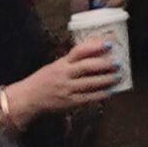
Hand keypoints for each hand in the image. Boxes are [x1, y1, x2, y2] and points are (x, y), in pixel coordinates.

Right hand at [5, 39, 120, 123]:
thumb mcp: (56, 65)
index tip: (109, 44)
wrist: (30, 98)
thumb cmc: (45, 79)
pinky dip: (100, 95)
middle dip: (104, 64)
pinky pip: (88, 98)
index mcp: (62, 63)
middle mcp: (64, 74)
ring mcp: (67, 89)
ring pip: (90, 83)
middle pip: (87, 67)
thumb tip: (94, 52)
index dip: (94, 46)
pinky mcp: (69, 102)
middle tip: (118, 63)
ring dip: (106, 80)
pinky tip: (109, 92)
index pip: (79, 51)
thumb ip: (73, 61)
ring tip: (117, 77)